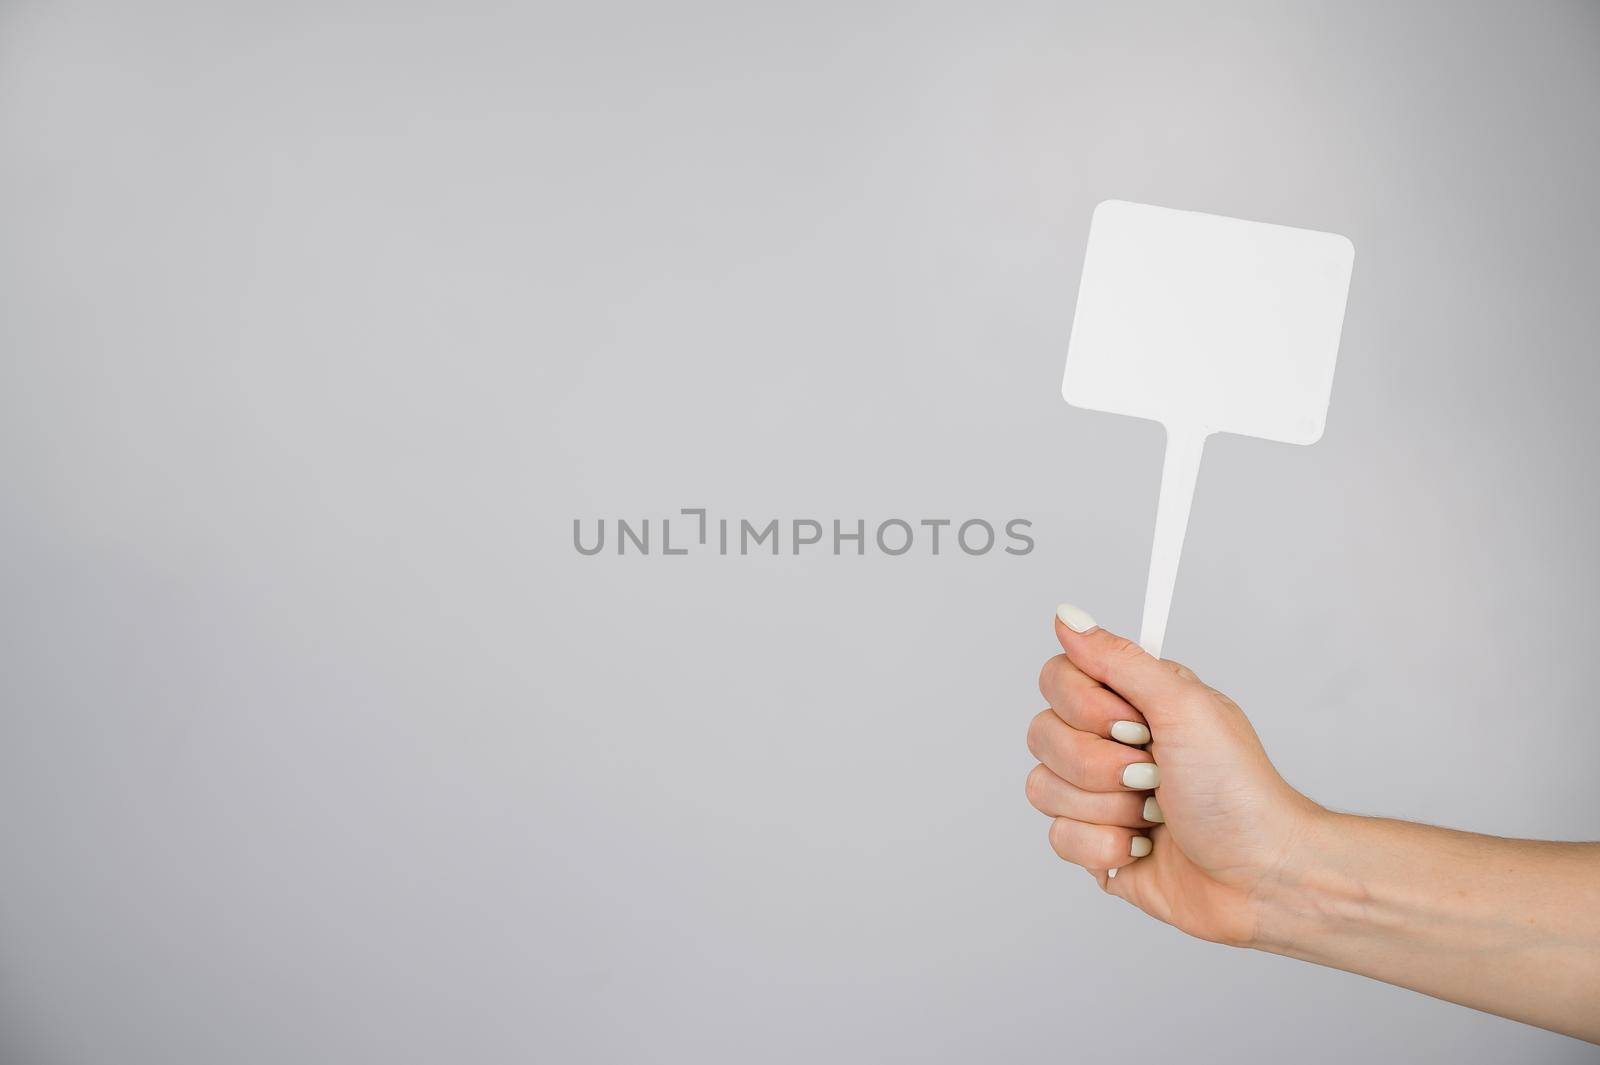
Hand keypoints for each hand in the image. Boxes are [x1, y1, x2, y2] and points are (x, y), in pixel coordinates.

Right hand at [1025, 603, 1321, 945]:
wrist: (1261, 877)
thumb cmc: (1239, 792)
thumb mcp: (1185, 708)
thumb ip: (1119, 659)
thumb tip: (1067, 616)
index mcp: (1131, 701)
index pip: (1058, 677)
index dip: (1087, 707)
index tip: (1138, 725)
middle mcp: (1109, 742)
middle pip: (1043, 734)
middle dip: (1102, 765)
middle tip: (1154, 774)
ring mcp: (1098, 794)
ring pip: (1044, 788)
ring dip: (1109, 808)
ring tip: (1155, 814)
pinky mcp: (1094, 843)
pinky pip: (1058, 838)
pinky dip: (1108, 846)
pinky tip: (1145, 846)